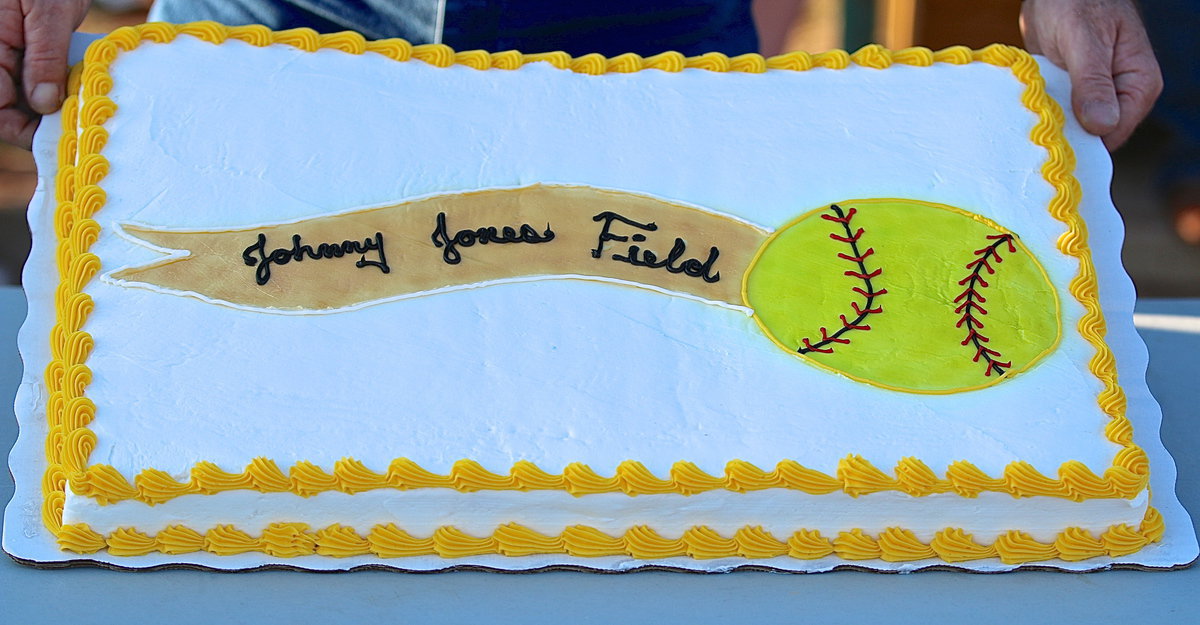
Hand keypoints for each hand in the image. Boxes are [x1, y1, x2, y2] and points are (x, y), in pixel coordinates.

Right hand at [0, 0, 90, 148]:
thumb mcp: (47, 14)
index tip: (53, 139)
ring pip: (20, 97)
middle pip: (5, 105)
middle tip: (75, 130)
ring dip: (48, 108)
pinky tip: (77, 93)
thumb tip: (43, 103)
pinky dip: (54, 89)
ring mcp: (6, 52)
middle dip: (36, 121)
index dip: (18, 127)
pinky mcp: (23, 51)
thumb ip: (43, 57)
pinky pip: (33, 80)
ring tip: (80, 112)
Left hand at [1021, 0, 1161, 150]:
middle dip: (1068, 135)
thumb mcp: (1084, 40)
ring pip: (1075, 127)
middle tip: (1039, 128)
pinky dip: (1045, 114)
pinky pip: (1060, 115)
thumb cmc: (1075, 3)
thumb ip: (1093, 81)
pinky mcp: (1072, 92)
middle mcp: (1121, 94)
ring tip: (1033, 116)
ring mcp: (1096, 94)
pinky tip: (1030, 109)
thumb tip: (1102, 125)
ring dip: (1053, 125)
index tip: (1057, 138)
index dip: (1087, 140)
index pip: (1116, 131)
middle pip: (1095, 135)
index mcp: (1139, 84)